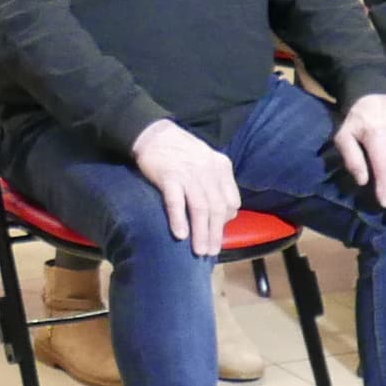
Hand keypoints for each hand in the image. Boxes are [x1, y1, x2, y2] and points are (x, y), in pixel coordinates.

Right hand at [130, 119, 240, 258]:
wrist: (153, 133)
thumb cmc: (180, 150)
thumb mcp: (206, 161)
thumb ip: (216, 182)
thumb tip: (222, 212)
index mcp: (221, 166)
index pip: (232, 200)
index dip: (226, 220)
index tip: (216, 232)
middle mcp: (208, 170)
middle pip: (217, 208)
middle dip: (215, 233)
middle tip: (211, 252)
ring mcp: (188, 173)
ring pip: (200, 208)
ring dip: (201, 232)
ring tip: (199, 251)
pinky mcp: (168, 176)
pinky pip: (176, 202)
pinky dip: (179, 219)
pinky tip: (180, 234)